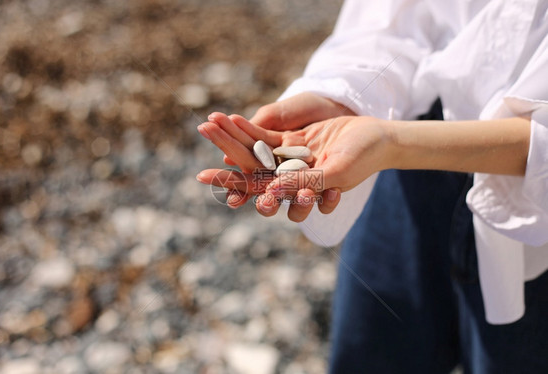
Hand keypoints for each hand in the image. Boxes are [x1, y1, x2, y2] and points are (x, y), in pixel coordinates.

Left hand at [197, 114, 392, 220]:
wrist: (378, 137)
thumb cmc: (362, 158)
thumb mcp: (336, 170)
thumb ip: (306, 181)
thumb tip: (271, 190)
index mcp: (297, 192)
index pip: (259, 191)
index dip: (233, 185)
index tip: (205, 179)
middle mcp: (288, 179)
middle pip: (250, 173)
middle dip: (226, 165)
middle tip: (200, 168)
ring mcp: (288, 160)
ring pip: (254, 152)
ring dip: (231, 139)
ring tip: (206, 127)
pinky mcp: (292, 142)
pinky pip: (265, 136)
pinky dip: (248, 127)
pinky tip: (228, 117)